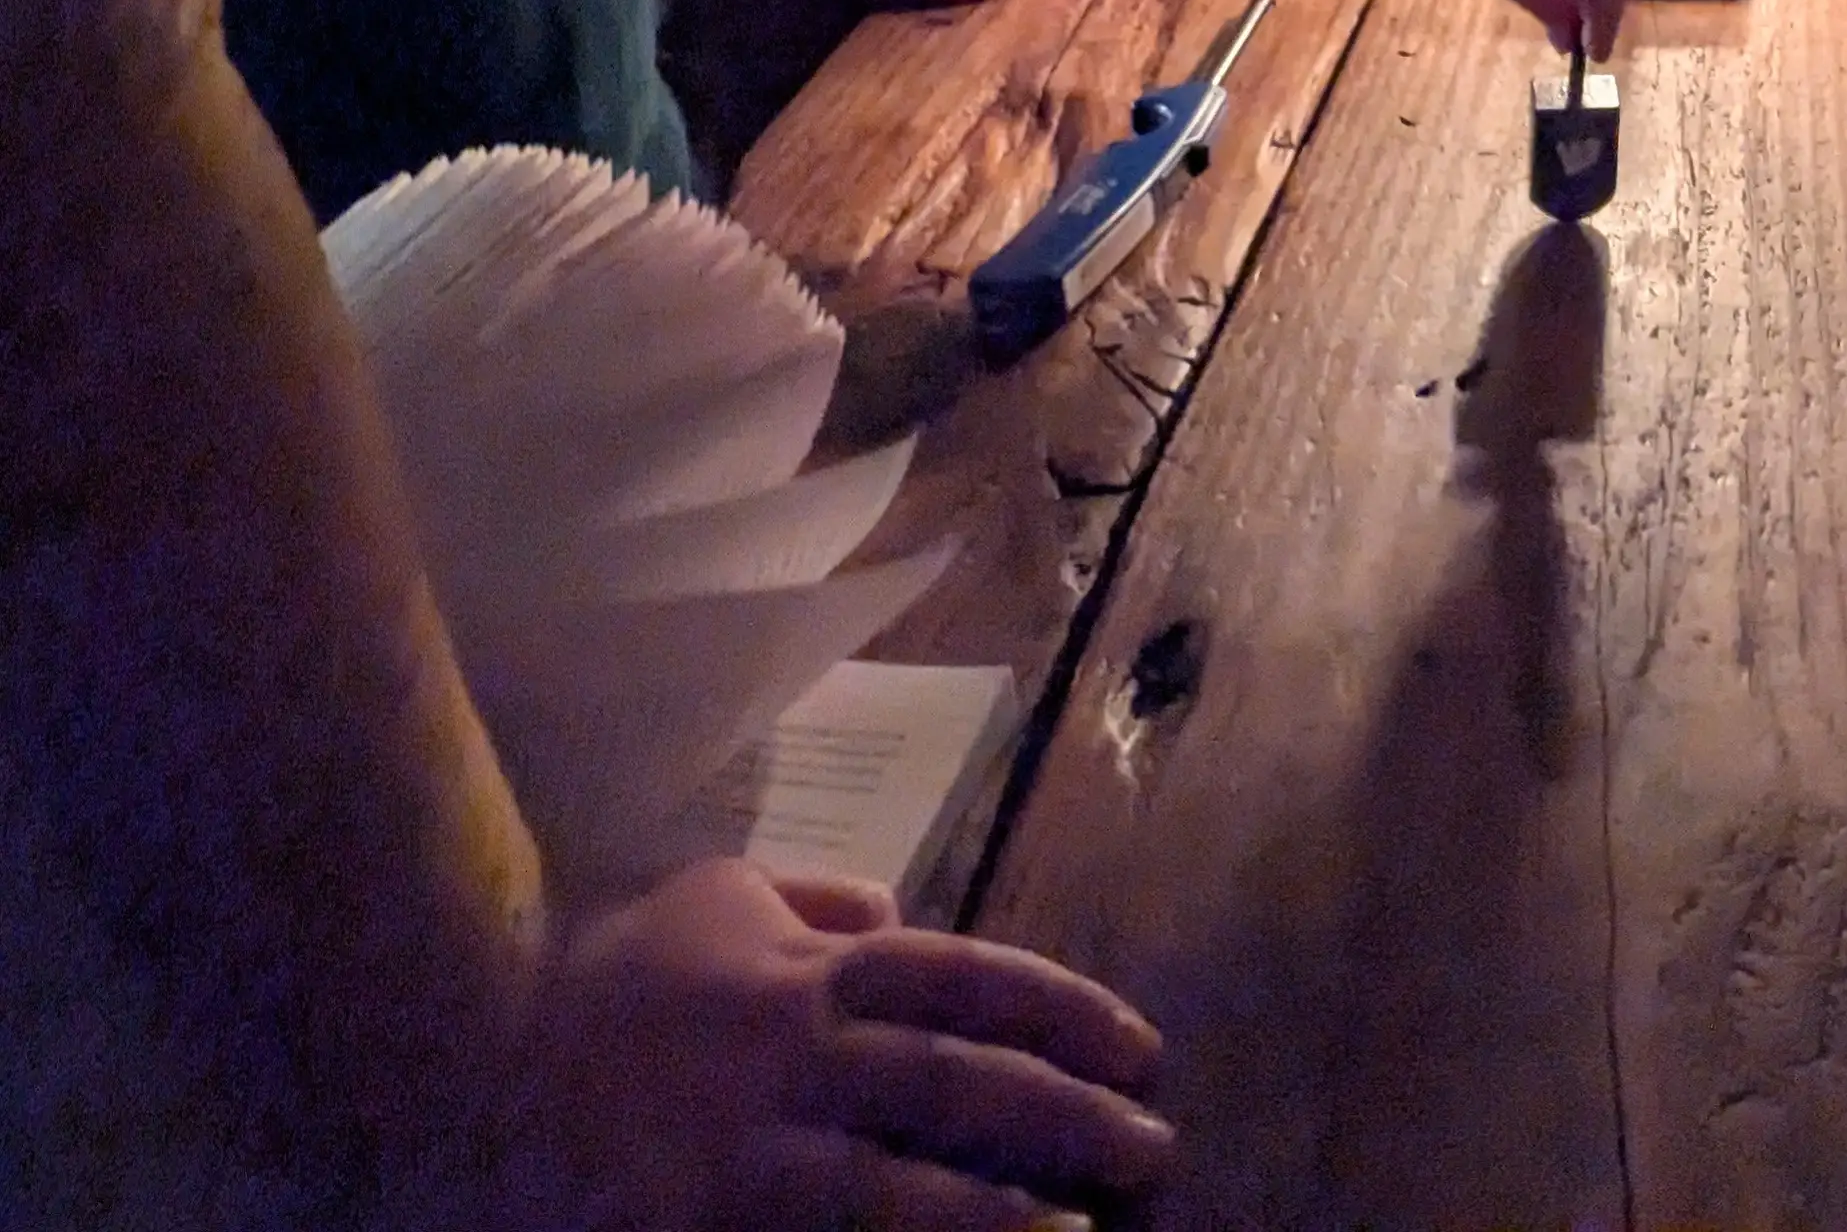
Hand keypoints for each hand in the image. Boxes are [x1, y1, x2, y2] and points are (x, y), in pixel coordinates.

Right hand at [492, 861, 1171, 1230]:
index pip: (969, 982)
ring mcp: (734, 1156)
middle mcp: (787, 1058)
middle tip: (1154, 1146)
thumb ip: (817, 903)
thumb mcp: (714, 897)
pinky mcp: (691, 1228)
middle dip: (1065, 1116)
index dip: (1065, 1014)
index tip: (1141, 1050)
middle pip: (954, 1082)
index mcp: (805, 975)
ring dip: (990, 1216)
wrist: (443, 1047)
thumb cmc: (596, 975)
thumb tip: (905, 911)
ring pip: (886, 1190)